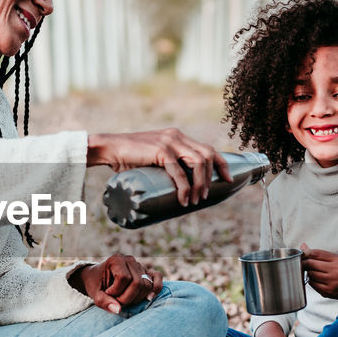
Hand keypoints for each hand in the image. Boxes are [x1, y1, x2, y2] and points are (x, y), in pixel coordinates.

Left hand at [69, 253, 162, 313]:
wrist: (97, 277)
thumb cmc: (96, 284)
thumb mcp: (94, 294)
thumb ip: (104, 302)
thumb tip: (118, 310)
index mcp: (116, 260)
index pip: (124, 278)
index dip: (117, 291)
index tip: (108, 294)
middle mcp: (129, 260)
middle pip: (137, 282)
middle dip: (127, 297)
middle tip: (117, 300)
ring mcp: (139, 265)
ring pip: (147, 284)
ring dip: (137, 297)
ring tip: (125, 299)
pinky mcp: (146, 271)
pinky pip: (157, 277)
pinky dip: (156, 288)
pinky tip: (149, 298)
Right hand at [85, 128, 230, 206]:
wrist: (109, 149)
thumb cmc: (129, 158)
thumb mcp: (153, 159)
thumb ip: (166, 165)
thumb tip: (178, 189)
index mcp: (178, 136)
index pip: (208, 148)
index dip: (222, 164)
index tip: (228, 179)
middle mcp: (177, 136)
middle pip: (208, 154)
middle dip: (212, 177)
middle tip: (206, 196)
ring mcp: (170, 142)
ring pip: (198, 162)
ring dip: (200, 184)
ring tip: (195, 200)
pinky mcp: (161, 150)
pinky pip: (179, 171)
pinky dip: (184, 187)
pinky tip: (184, 199)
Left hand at [300, 243, 337, 307]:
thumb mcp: (335, 259)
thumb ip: (319, 253)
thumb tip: (303, 246)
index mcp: (337, 261)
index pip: (316, 253)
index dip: (305, 253)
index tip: (302, 255)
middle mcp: (335, 271)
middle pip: (311, 264)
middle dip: (305, 263)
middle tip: (305, 263)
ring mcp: (331, 282)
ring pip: (310, 274)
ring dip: (309, 272)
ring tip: (315, 272)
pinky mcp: (327, 291)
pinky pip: (312, 284)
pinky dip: (311, 281)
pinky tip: (317, 279)